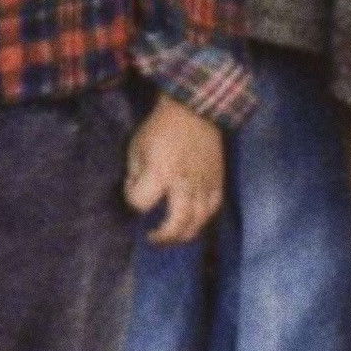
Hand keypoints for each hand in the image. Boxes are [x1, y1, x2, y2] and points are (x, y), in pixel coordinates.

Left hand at [126, 97, 228, 246]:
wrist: (194, 112)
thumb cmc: (160, 129)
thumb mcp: (136, 147)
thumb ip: (136, 175)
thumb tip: (138, 193)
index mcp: (161, 173)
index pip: (141, 202)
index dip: (132, 201)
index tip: (132, 189)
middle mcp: (185, 184)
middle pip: (177, 224)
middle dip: (163, 237)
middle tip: (152, 238)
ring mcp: (204, 186)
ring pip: (198, 223)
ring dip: (183, 235)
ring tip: (170, 237)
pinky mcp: (218, 184)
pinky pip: (212, 211)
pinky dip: (201, 221)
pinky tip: (191, 222)